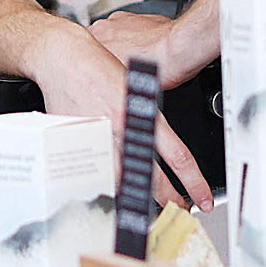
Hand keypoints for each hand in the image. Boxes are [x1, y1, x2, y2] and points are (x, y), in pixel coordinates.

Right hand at [24, 21, 212, 211]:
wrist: (63, 56)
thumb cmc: (97, 66)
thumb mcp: (133, 87)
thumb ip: (144, 115)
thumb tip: (155, 140)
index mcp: (142, 114)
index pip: (177, 156)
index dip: (193, 182)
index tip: (202, 197)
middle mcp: (122, 128)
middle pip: (151, 176)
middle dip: (168, 199)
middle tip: (178, 210)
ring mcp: (99, 137)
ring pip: (121, 180)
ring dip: (136, 196)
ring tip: (146, 207)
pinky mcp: (78, 142)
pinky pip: (94, 173)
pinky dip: (105, 185)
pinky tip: (110, 193)